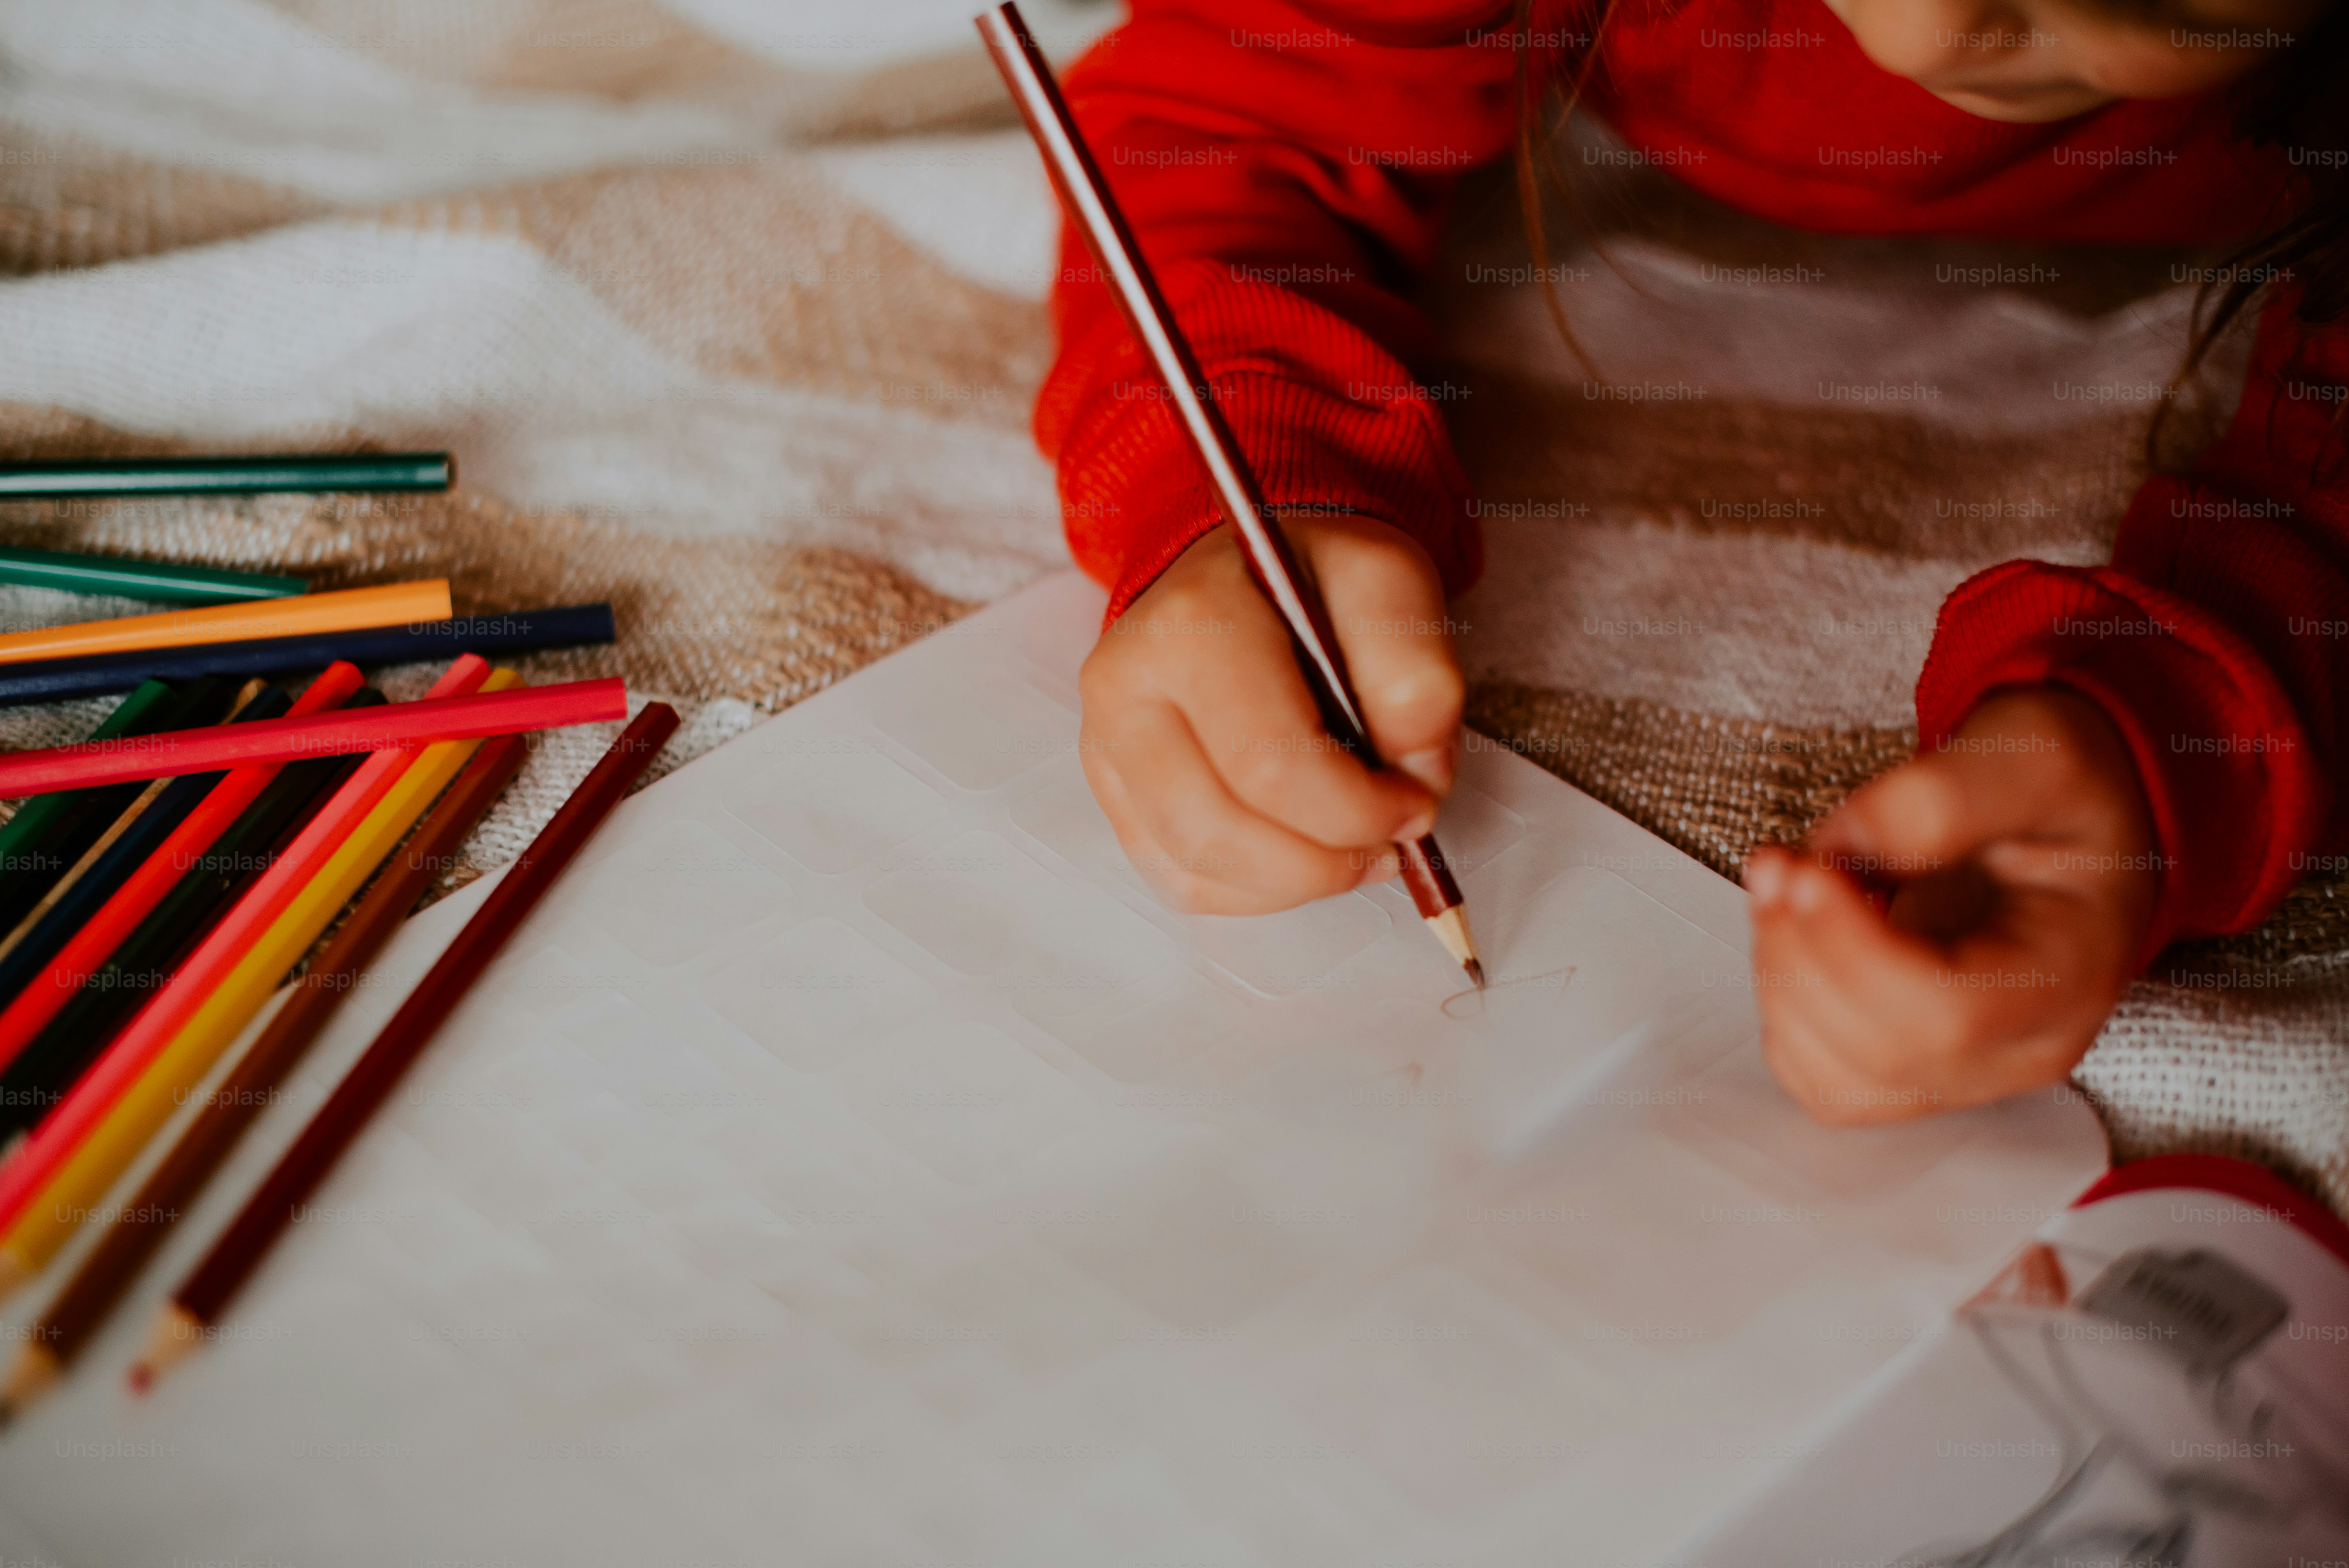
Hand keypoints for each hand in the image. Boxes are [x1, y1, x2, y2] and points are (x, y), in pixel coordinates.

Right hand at [1077, 516, 1462, 913]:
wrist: (1242, 577)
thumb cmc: (1312, 584)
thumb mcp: (1388, 585)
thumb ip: (1416, 674)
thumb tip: (1416, 776)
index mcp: (1191, 626)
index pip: (1271, 766)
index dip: (1357, 811)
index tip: (1414, 807)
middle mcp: (1126, 690)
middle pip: (1222, 832)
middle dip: (1326, 861)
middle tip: (1388, 843)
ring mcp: (1105, 748)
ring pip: (1195, 871)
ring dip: (1292, 883)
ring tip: (1349, 849)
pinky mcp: (1111, 793)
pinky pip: (1179, 882)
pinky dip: (1254, 889)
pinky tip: (1298, 851)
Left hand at [1743, 687, 2160, 1124]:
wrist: (2065, 825)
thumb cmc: (2064, 797)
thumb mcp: (2035, 756)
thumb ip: (1943, 797)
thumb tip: (1845, 847)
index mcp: (2069, 977)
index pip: (1950, 1016)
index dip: (1855, 953)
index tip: (1804, 870)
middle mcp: (2021, 1048)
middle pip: (1884, 1054)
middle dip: (1803, 957)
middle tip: (1777, 864)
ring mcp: (1963, 1072)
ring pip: (1836, 1080)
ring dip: (1780, 981)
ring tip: (1782, 884)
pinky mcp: (1907, 1068)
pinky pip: (1817, 1076)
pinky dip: (1782, 1005)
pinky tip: (1792, 930)